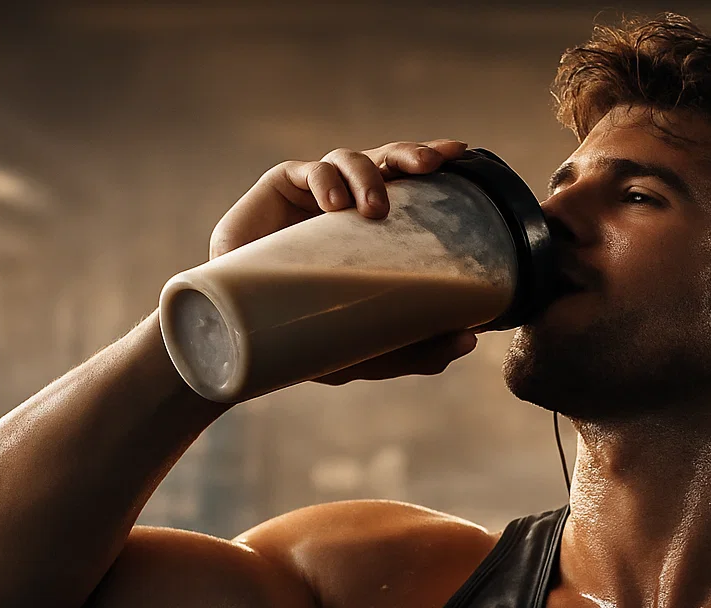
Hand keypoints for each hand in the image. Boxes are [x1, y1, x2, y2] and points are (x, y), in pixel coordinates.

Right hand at [208, 139, 478, 384]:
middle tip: (431, 167)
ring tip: (373, 210)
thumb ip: (413, 347)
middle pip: (387, 160)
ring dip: (367, 176)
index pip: (412, 184)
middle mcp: (349, 203)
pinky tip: (333, 205)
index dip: (434, 162)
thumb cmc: (309, 335)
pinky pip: (307, 172)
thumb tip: (469, 338)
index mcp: (377, 226)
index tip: (463, 155)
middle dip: (411, 154)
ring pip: (349, 159)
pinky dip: (324, 181)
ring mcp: (314, 194)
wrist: (241, 339)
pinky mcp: (279, 189)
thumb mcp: (367, 349)